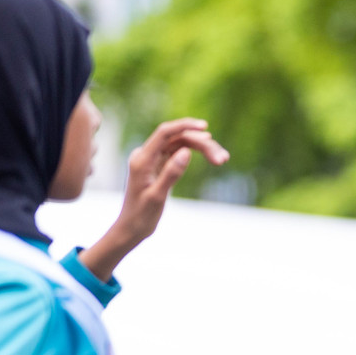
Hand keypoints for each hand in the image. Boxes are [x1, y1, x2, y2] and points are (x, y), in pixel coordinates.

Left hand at [77, 119, 228, 281]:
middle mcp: (146, 155)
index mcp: (142, 159)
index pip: (165, 133)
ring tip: (222, 159)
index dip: (185, 126)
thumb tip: (186, 152)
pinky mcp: (160, 165)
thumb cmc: (142, 215)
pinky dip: (196, 154)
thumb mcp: (157, 196)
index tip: (205, 127)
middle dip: (201, 144)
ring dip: (202, 149)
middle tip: (223, 158)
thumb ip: (171, 173)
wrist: (132, 227)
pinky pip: (179, 153)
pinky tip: (210, 155)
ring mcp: (153, 159)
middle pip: (177, 139)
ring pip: (181, 145)